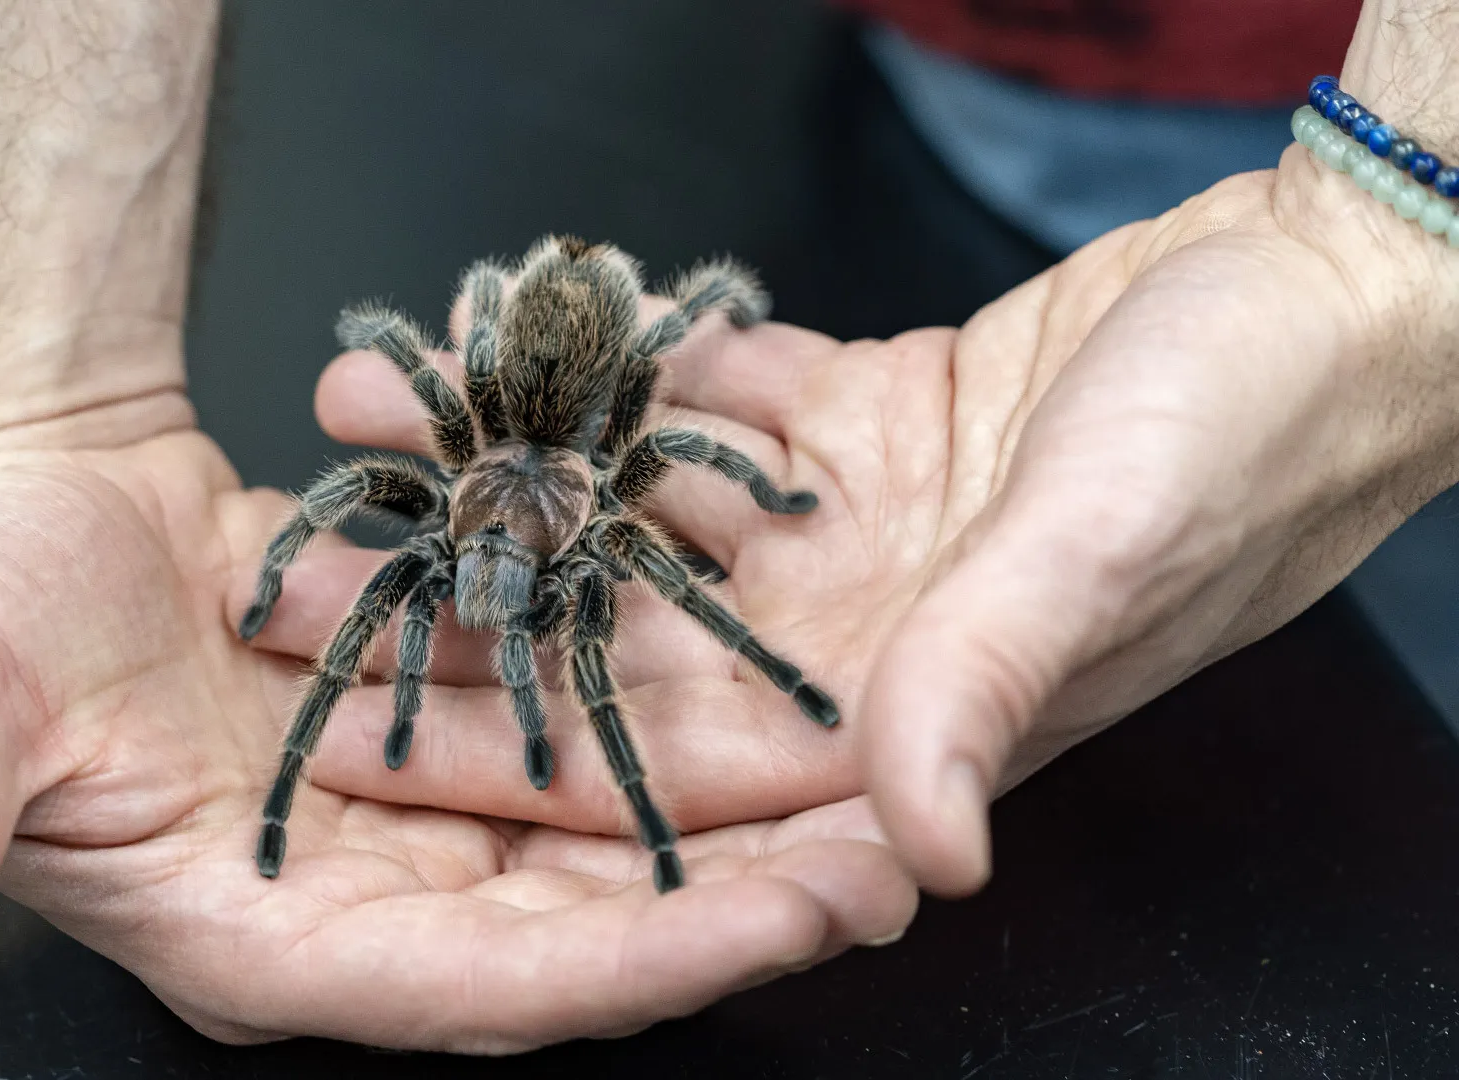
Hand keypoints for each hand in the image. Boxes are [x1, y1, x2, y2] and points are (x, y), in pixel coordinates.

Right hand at [0, 407, 914, 1050]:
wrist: (16, 487)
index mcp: (255, 937)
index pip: (463, 989)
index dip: (616, 974)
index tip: (768, 936)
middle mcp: (353, 894)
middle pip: (570, 932)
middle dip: (731, 911)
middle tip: (890, 869)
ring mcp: (407, 807)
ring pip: (600, 840)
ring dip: (737, 824)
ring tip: (886, 792)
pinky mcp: (439, 715)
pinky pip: (576, 731)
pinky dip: (674, 720)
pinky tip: (776, 695)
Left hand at [301, 158, 1458, 900]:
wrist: (1341, 283)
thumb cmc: (1254, 431)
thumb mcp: (1105, 552)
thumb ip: (989, 687)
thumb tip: (930, 856)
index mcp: (898, 714)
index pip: (670, 767)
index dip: (512, 758)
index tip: (358, 732)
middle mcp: (853, 639)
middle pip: (613, 642)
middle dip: (457, 611)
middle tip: (292, 580)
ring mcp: (849, 528)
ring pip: (637, 514)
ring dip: (505, 469)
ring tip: (358, 417)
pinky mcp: (859, 421)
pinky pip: (711, 407)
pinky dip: (621, 370)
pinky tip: (506, 329)